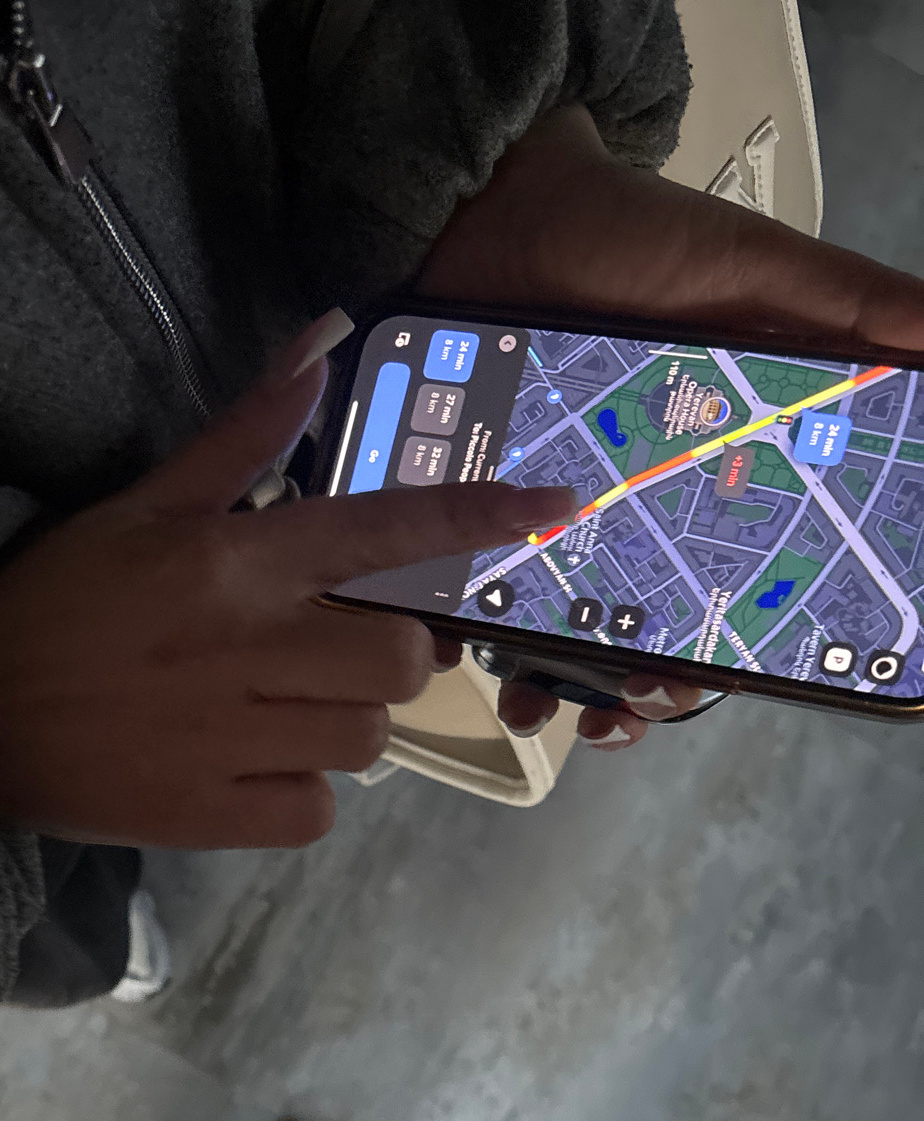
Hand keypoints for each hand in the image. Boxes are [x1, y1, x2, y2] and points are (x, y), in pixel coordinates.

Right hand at [0, 328, 574, 846]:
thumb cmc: (52, 600)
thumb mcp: (137, 503)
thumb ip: (241, 433)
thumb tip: (326, 333)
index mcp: (229, 561)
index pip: (378, 529)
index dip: (476, 516)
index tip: (553, 505)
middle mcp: (242, 648)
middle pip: (397, 662)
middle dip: (383, 657)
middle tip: (327, 652)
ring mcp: (229, 741)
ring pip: (365, 741)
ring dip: (338, 726)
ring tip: (272, 712)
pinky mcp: (211, 817)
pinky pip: (315, 813)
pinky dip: (295, 796)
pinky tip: (244, 770)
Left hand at [420, 106, 923, 748]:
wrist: (495, 207)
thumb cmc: (629, 238)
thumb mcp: (751, 265)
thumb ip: (843, 305)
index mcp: (717, 468)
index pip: (749, 576)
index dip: (750, 638)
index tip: (742, 674)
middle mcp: (639, 502)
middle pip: (656, 624)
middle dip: (653, 685)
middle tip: (637, 703)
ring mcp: (556, 511)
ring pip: (570, 629)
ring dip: (569, 685)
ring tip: (559, 709)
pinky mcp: (481, 507)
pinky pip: (483, 590)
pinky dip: (487, 638)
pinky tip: (484, 664)